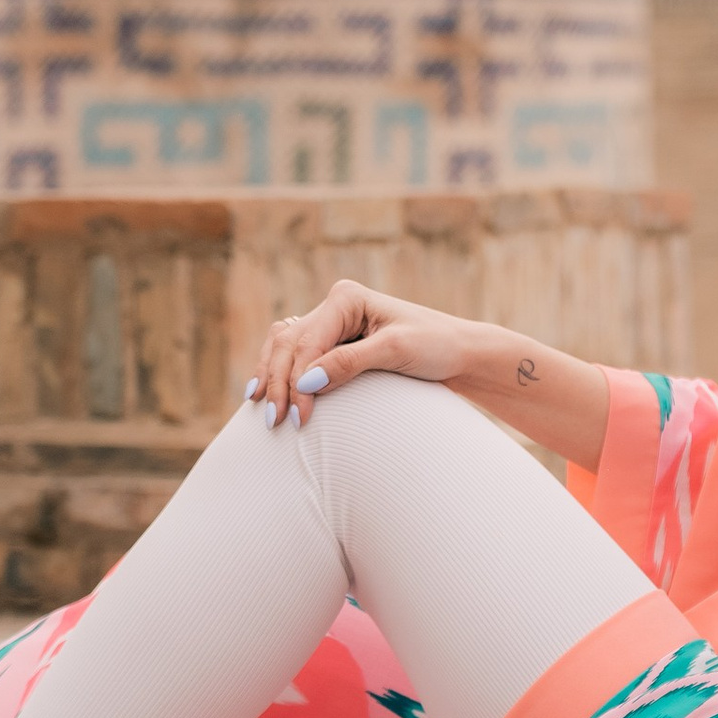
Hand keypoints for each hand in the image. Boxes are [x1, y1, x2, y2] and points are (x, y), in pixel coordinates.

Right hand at [243, 283, 483, 429]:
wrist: (459, 352)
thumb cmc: (435, 346)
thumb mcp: (395, 353)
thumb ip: (349, 364)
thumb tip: (305, 383)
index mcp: (347, 297)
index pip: (307, 341)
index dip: (296, 380)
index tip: (298, 416)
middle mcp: (334, 305)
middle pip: (288, 343)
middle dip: (277, 381)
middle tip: (273, 420)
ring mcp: (331, 322)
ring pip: (284, 346)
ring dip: (270, 376)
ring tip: (259, 407)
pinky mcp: (334, 341)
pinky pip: (295, 354)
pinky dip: (280, 372)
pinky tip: (266, 392)